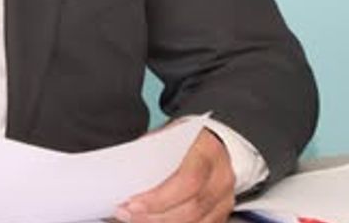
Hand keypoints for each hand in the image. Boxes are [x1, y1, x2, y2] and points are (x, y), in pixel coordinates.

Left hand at [114, 129, 235, 222]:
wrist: (215, 141)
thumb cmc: (188, 139)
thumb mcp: (168, 135)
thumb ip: (150, 153)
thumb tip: (124, 175)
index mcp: (207, 151)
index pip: (187, 181)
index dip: (159, 198)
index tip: (132, 204)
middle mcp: (221, 177)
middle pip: (191, 208)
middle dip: (154, 217)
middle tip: (127, 214)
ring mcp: (224, 198)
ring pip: (195, 222)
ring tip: (136, 219)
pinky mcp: (221, 212)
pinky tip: (155, 222)